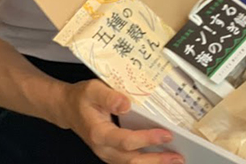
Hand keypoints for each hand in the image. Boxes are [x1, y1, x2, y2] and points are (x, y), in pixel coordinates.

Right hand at [60, 79, 183, 163]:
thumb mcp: (93, 90)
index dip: (147, 139)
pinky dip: (146, 162)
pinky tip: (161, 158)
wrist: (68, 108)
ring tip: (174, 160)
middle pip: (131, 160)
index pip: (126, 141)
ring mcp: (108, 153)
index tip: (166, 134)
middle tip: (177, 156)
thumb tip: (126, 104)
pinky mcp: (112, 153)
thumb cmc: (82, 99)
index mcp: (99, 133)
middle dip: (156, 159)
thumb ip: (109, 96)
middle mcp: (103, 148)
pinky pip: (130, 162)